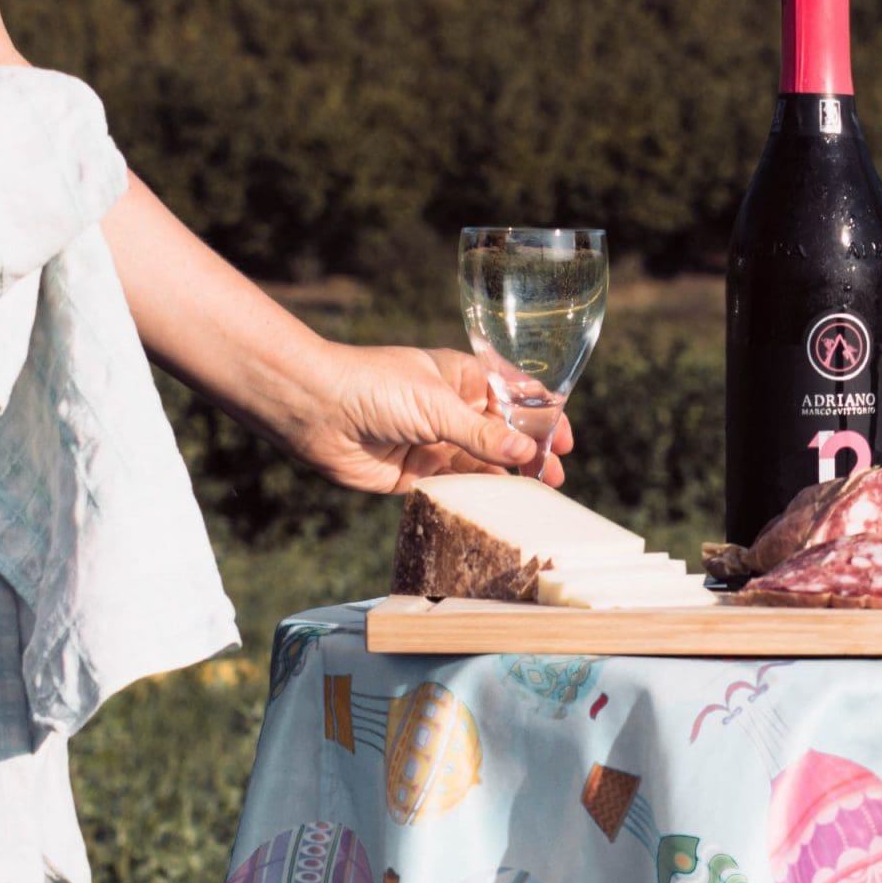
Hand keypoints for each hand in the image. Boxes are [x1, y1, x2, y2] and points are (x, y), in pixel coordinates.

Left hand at [289, 344, 575, 493]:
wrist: (316, 411)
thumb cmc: (375, 388)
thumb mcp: (437, 405)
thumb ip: (483, 435)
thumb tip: (528, 454)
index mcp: (462, 378)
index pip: (514, 396)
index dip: (543, 416)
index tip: (565, 438)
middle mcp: (452, 410)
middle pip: (504, 434)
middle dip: (532, 452)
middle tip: (555, 475)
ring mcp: (436, 442)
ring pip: (484, 462)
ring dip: (509, 476)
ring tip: (537, 494)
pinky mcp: (418, 474)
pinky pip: (457, 485)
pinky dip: (480, 493)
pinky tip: (499, 503)